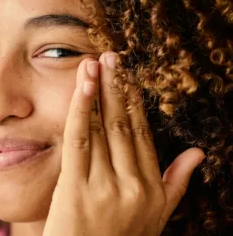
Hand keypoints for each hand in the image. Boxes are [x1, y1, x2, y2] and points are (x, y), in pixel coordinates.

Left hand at [43, 52, 205, 235]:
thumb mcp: (156, 216)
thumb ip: (176, 183)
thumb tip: (197, 153)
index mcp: (152, 188)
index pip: (143, 134)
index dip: (135, 102)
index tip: (128, 77)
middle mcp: (133, 185)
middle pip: (123, 126)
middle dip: (116, 88)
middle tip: (112, 56)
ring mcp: (104, 187)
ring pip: (102, 129)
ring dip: (98, 91)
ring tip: (95, 63)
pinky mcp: (75, 190)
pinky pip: (78, 141)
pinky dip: (80, 110)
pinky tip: (81, 86)